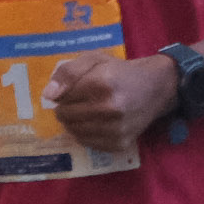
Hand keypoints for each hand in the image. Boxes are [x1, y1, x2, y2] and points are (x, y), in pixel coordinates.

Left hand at [47, 51, 179, 153]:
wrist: (155, 88)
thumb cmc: (120, 71)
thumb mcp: (94, 59)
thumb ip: (68, 72)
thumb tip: (49, 96)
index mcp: (102, 83)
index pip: (63, 97)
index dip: (64, 93)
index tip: (74, 90)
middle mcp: (110, 109)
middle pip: (66, 116)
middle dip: (65, 109)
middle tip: (78, 102)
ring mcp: (116, 129)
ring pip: (75, 131)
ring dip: (73, 122)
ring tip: (86, 111)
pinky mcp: (120, 143)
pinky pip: (88, 143)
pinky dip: (85, 134)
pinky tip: (95, 123)